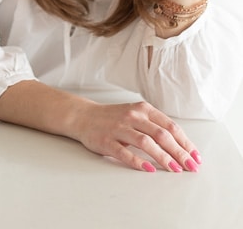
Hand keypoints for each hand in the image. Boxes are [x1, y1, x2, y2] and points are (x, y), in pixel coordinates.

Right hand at [73, 99, 200, 172]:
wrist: (84, 116)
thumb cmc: (114, 118)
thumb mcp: (136, 114)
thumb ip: (154, 125)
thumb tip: (180, 145)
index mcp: (143, 109)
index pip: (170, 126)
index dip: (185, 142)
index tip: (195, 157)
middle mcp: (132, 116)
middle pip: (161, 134)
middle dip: (179, 152)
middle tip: (190, 166)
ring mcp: (119, 128)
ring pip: (145, 142)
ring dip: (163, 157)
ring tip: (175, 169)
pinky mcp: (107, 141)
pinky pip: (125, 152)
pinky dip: (138, 162)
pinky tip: (149, 169)